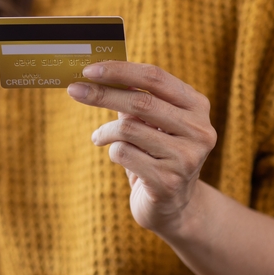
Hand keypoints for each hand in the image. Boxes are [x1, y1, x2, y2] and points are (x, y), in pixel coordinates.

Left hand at [67, 61, 216, 236]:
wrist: (173, 206)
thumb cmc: (156, 154)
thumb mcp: (151, 123)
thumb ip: (134, 100)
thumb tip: (98, 74)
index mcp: (196, 106)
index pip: (155, 77)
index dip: (120, 70)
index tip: (89, 69)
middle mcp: (198, 130)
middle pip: (140, 102)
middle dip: (102, 94)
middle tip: (74, 90)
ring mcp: (186, 158)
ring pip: (128, 129)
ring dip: (104, 132)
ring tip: (98, 137)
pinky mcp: (168, 182)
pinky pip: (124, 154)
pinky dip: (112, 152)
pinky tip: (117, 157)